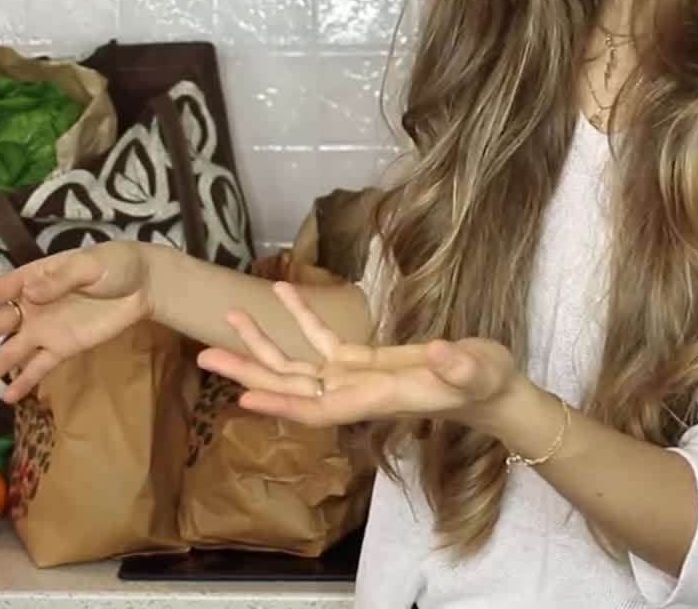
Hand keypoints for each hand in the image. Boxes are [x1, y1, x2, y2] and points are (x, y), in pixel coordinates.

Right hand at [0, 239, 151, 402]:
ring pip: (11, 353)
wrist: (145, 286)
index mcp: (35, 278)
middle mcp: (33, 306)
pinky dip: (24, 383)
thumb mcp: (91, 265)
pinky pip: (39, 367)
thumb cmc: (116, 266)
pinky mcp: (64, 348)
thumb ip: (61, 279)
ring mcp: (47, 330)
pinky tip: (6, 398)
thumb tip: (29, 291)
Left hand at [198, 280, 523, 431]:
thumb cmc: (489, 385)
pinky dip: (301, 318)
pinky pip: (323, 341)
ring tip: (227, 320)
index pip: (320, 407)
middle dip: (251, 371)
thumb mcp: (481, 372)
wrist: (493, 391)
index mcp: (378, 398)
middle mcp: (358, 392)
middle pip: (293, 387)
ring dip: (264, 344)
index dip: (282, 402)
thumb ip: (462, 366)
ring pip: (300, 365)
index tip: (242, 395)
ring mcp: (357, 377)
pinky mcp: (364, 361)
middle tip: (204, 356)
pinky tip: (282, 291)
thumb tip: (441, 352)